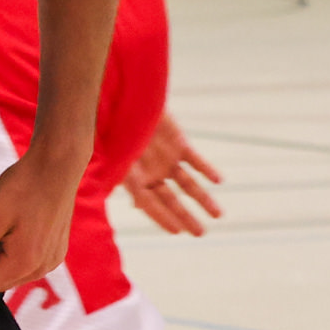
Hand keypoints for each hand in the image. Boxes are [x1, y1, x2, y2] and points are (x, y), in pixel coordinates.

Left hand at [0, 151, 78, 296]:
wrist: (57, 164)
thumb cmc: (24, 186)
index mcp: (24, 264)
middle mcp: (42, 270)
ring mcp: (52, 261)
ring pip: (11, 274)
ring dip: (2, 254)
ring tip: (8, 225)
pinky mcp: (56, 252)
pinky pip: (27, 263)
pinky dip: (18, 250)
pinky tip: (20, 226)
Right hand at [118, 112, 223, 237]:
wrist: (122, 96)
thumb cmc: (111, 125)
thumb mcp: (111, 155)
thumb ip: (119, 178)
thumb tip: (132, 202)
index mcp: (131, 178)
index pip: (148, 203)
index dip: (161, 218)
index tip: (176, 232)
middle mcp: (150, 172)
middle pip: (170, 199)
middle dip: (185, 217)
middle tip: (200, 233)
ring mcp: (165, 158)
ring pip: (187, 184)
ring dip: (203, 199)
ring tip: (218, 215)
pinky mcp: (178, 142)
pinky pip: (195, 160)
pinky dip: (206, 170)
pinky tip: (218, 180)